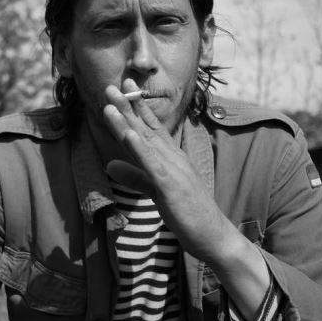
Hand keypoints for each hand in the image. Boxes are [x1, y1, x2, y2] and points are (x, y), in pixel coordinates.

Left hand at [101, 79, 233, 261]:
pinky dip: (139, 148)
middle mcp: (173, 158)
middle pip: (146, 128)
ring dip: (128, 121)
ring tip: (111, 103)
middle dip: (128, 106)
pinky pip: (152, 165)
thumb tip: (110, 164)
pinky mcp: (171, 186)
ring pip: (146, 142)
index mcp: (171, 157)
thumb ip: (134, 176)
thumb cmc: (187, 212)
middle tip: (112, 86)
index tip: (124, 88)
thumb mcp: (156, 190)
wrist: (212, 235)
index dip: (137, 108)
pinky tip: (129, 134)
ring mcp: (173, 170)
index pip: (152, 127)